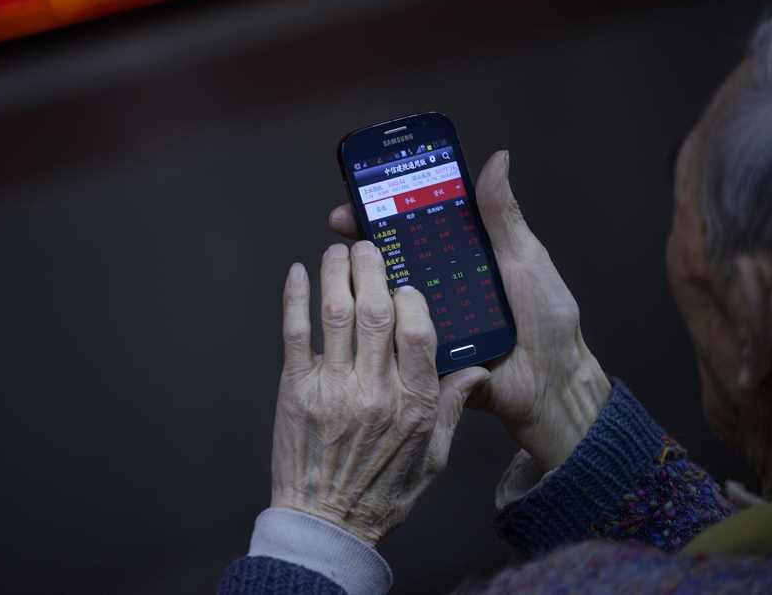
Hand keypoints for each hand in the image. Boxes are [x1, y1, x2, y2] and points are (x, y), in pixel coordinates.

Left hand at [272, 241, 489, 545]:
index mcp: (413, 402)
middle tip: (367, 247)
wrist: (327, 523)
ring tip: (337, 252)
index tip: (404, 284)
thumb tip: (478, 369)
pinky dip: (294, 299)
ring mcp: (333, 388)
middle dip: (371, 269)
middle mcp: (375, 389)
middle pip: (375, 312)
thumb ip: (451, 407)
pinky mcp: (296, 391)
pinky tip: (297, 273)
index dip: (411, 297)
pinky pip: (295, 335)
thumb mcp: (433, 456)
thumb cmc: (382, 492)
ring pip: (336, 314)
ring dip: (335, 274)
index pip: (419, 331)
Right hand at [328, 151, 610, 471]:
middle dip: (365, 244)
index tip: (359, 199)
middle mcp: (442, 285)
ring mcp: (432, 320)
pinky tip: (357, 316)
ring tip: (344, 268)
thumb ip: (502, 215)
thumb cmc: (547, 319)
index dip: (387, 211)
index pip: (417, 227)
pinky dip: (380, 329)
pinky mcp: (427, 353)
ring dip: (367, 285)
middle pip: (396, 259)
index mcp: (463, 258)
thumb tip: (498, 158)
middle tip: (340, 230)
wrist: (552, 384)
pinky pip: (399, 338)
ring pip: (392, 298)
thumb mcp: (525, 259)